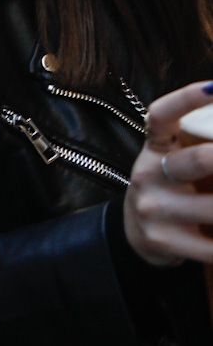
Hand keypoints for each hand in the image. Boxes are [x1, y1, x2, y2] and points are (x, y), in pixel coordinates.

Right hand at [123, 81, 212, 266]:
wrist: (140, 234)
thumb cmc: (175, 186)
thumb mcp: (179, 159)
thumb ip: (204, 143)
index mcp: (156, 147)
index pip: (162, 116)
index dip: (186, 100)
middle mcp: (149, 173)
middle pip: (196, 160)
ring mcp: (153, 208)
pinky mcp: (161, 240)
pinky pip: (211, 246)